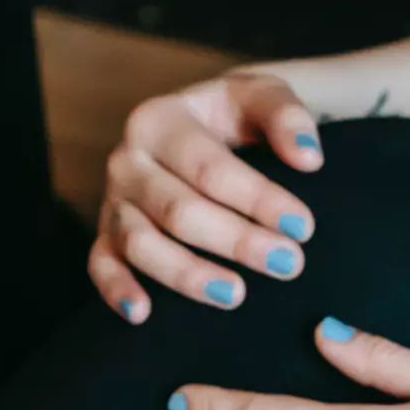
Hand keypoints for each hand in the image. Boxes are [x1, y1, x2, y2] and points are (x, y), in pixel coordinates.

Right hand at [89, 71, 323, 321]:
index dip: (257, 199)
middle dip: (235, 241)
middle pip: (179, 210)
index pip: (210, 168)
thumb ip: (288, 119)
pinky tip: (143, 313)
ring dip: (187, 274)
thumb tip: (309, 158)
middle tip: (288, 263)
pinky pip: (101, 264)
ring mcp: (113, 200)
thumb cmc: (236, 113)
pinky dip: (116, 289)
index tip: (302, 226)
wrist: (204, 122)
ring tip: (236, 294)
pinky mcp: (106, 233)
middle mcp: (127, 160)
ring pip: (141, 243)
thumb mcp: (264, 96)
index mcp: (160, 120)